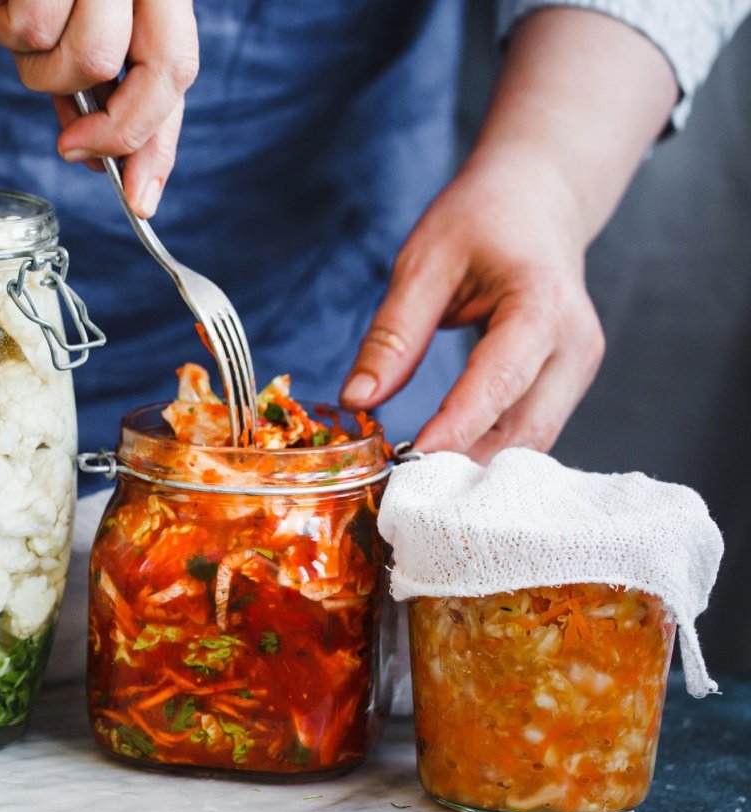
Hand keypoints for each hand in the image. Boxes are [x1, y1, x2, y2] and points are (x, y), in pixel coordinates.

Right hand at [0, 0, 198, 217]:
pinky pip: (28, 29)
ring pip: (84, 60)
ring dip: (40, 66)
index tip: (142, 200)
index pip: (178, 72)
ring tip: (22, 18)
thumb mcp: (79, 17)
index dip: (161, 144)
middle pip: (155, 75)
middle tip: (72, 148)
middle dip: (112, 129)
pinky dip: (3, 22)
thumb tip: (100, 159)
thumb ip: (99, 81)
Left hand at [339, 144, 605, 460]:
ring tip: (416, 487)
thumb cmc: (481, 219)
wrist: (541, 198)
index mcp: (541, 305)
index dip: (457, 426)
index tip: (411, 462)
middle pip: (526, 428)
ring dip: (476, 468)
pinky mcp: (566, 384)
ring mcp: (578, 369)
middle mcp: (575, 345)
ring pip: (531, 441)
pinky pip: (529, 432)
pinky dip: (488, 452)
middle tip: (403, 491)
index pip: (500, 380)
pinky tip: (442, 468)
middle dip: (466, 463)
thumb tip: (356, 400)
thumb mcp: (424, 260)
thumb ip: (393, 333)